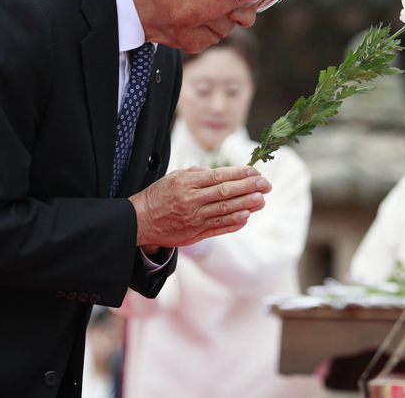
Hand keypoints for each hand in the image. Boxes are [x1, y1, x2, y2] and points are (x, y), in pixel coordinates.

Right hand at [129, 165, 270, 251]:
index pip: (218, 177)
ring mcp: (194, 219)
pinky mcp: (195, 234)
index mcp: (187, 184)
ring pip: (224, 211)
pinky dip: (233, 223)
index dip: (239, 174)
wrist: (139, 222)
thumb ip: (196, 173)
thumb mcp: (173, 177)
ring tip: (262, 199)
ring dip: (246, 205)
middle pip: (225, 193)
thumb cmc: (158, 196)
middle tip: (266, 184)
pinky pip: (218, 228)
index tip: (255, 170)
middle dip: (248, 187)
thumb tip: (216, 171)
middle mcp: (191, 201)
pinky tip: (246, 217)